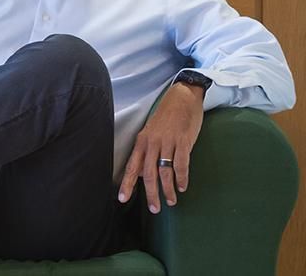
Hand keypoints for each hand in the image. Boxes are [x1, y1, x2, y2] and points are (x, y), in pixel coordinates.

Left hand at [118, 83, 204, 212]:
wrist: (183, 96)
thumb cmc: (166, 115)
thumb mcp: (151, 132)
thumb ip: (146, 153)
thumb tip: (140, 174)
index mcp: (142, 141)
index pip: (132, 166)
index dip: (127, 183)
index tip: (123, 199)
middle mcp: (153, 142)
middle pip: (148, 173)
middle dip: (151, 194)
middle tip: (154, 209)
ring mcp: (168, 142)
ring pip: (165, 172)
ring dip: (168, 190)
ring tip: (170, 201)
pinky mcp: (183, 141)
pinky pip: (181, 164)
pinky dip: (182, 178)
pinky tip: (182, 186)